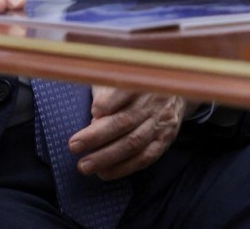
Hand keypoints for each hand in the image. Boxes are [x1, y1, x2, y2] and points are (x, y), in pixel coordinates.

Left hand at [70, 88, 186, 179]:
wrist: (175, 89)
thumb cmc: (135, 85)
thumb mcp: (120, 76)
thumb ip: (106, 92)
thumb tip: (94, 117)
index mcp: (141, 81)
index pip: (125, 91)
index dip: (109, 102)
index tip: (94, 111)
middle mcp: (154, 101)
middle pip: (125, 120)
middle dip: (97, 136)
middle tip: (74, 146)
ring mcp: (161, 122)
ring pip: (134, 142)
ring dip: (107, 157)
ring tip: (85, 166)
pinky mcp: (166, 139)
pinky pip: (145, 157)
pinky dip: (124, 168)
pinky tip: (106, 173)